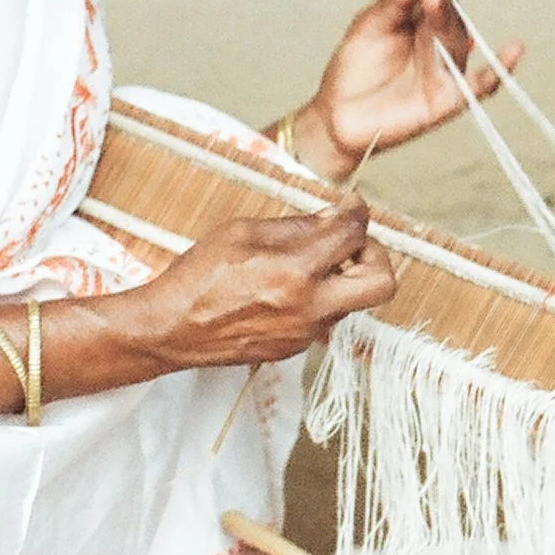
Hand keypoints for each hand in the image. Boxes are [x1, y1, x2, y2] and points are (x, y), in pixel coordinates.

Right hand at [118, 201, 395, 369]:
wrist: (172, 329)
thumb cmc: (198, 276)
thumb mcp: (243, 231)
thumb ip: (296, 226)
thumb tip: (333, 216)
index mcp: (295, 271)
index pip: (353, 234)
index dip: (357, 212)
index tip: (351, 206)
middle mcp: (309, 307)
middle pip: (382, 283)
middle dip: (375, 255)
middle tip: (352, 242)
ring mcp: (305, 333)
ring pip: (355, 301)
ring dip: (345, 277)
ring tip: (311, 261)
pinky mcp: (295, 348)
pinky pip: (326, 317)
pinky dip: (321, 296)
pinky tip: (290, 286)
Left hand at [288, 0, 524, 179]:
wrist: (337, 114)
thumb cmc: (354, 68)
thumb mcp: (371, 23)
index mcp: (420, 19)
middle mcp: (437, 42)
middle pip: (449, 16)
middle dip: (437, 2)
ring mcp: (444, 69)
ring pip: (458, 41)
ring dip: (448, 23)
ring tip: (433, 3)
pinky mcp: (448, 99)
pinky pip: (480, 86)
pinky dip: (499, 70)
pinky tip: (513, 51)